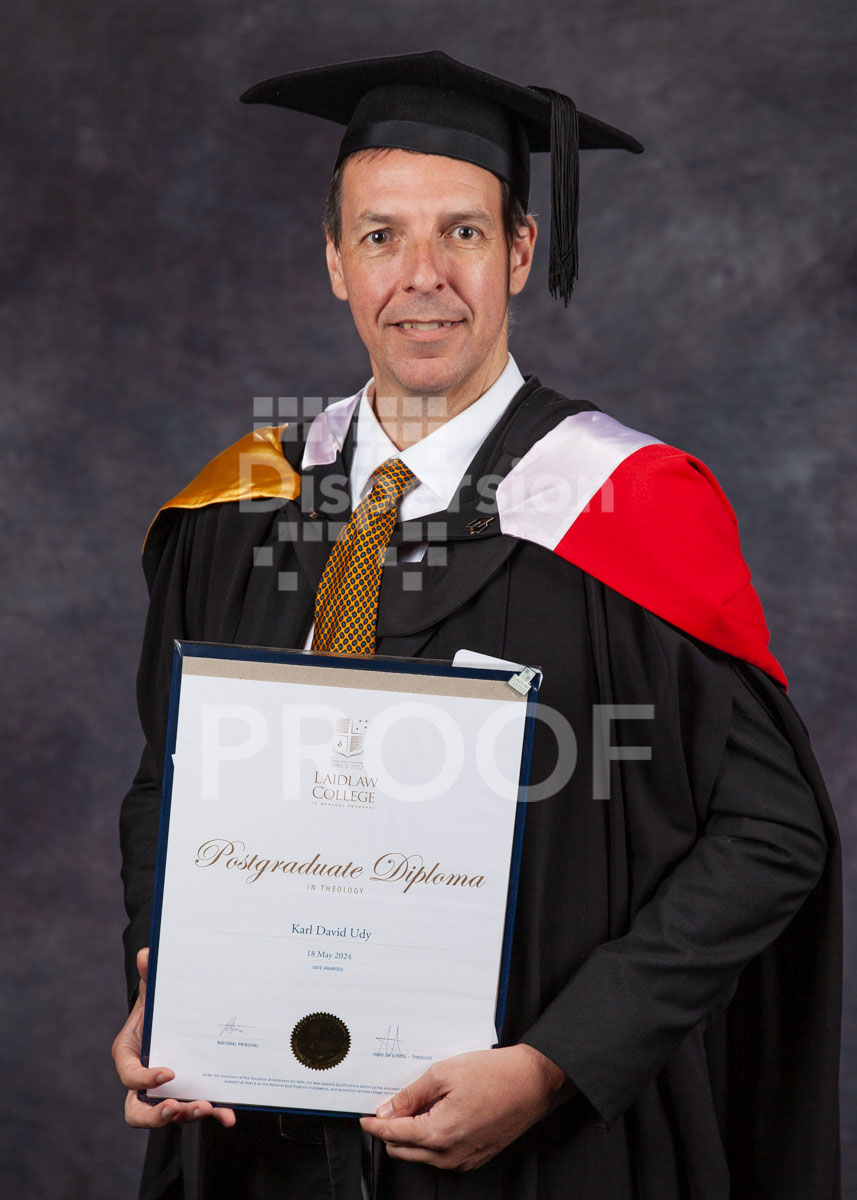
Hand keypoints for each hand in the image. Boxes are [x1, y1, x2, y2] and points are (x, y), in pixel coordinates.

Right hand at [112, 948, 235, 1129]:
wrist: (173, 1012)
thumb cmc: (158, 1003)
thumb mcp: (153, 988)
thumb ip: (150, 974)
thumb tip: (147, 954)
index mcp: (130, 1055)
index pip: (129, 1075)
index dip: (144, 1079)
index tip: (167, 1073)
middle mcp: (145, 1079)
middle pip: (139, 1110)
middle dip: (157, 1114)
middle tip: (177, 1106)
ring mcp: (166, 1090)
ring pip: (169, 1114)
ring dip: (186, 1115)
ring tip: (206, 1106)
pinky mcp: (189, 1092)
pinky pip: (199, 1107)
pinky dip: (214, 1112)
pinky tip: (229, 1114)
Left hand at [359, 1044, 569, 1171]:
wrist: (532, 1083)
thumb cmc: (495, 1075)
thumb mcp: (444, 1073)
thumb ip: (411, 1095)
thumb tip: (388, 1109)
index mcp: (438, 1134)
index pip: (393, 1134)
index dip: (374, 1124)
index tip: (364, 1118)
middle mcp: (449, 1155)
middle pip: (403, 1150)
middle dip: (391, 1130)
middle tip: (390, 1106)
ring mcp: (463, 1160)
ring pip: (421, 1154)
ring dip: (412, 1135)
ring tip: (419, 1105)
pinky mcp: (474, 1158)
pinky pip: (441, 1155)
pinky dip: (431, 1139)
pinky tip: (438, 1115)